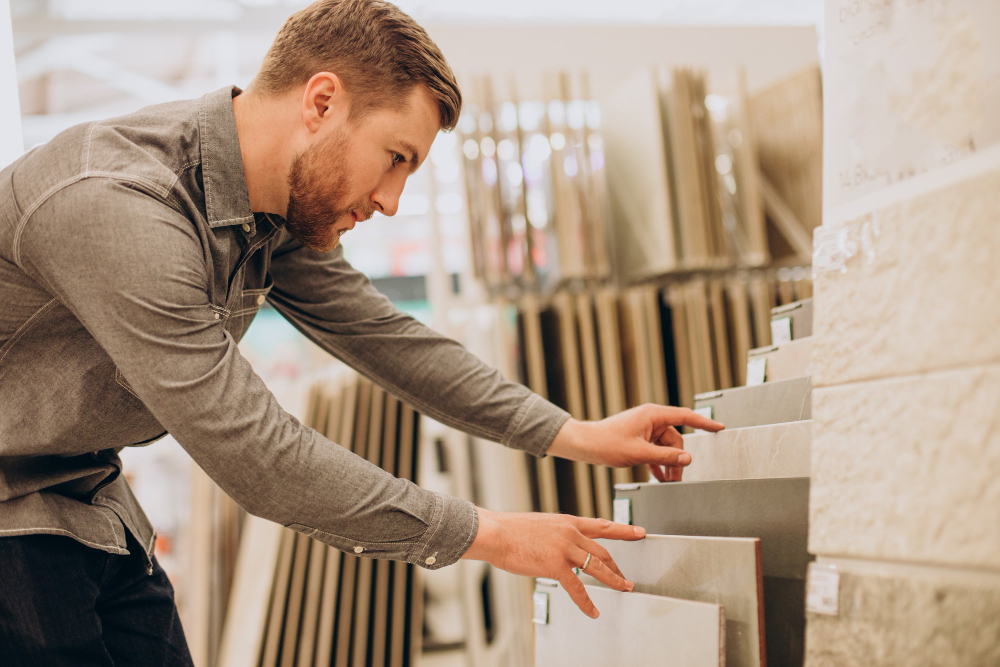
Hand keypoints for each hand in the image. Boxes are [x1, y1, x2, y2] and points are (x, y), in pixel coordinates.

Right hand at [462, 508, 643, 617]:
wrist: (496, 533)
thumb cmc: (511, 530)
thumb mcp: (541, 524)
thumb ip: (556, 534)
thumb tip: (561, 545)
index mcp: (567, 522)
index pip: (602, 525)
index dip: (623, 530)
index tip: (639, 532)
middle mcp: (570, 533)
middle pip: (602, 551)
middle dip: (617, 566)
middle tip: (626, 578)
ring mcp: (564, 548)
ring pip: (597, 567)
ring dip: (613, 580)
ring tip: (624, 588)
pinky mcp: (555, 565)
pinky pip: (577, 587)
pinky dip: (586, 602)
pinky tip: (593, 611)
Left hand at [547, 404, 723, 481]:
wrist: (585, 445)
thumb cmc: (607, 443)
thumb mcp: (639, 453)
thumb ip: (665, 456)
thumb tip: (687, 458)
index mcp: (652, 415)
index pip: (685, 416)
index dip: (704, 422)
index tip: (719, 427)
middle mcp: (651, 419)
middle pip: (675, 439)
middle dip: (677, 459)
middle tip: (676, 480)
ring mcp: (645, 428)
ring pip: (665, 447)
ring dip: (667, 464)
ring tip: (667, 481)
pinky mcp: (639, 437)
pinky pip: (655, 450)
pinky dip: (657, 462)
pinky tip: (657, 476)